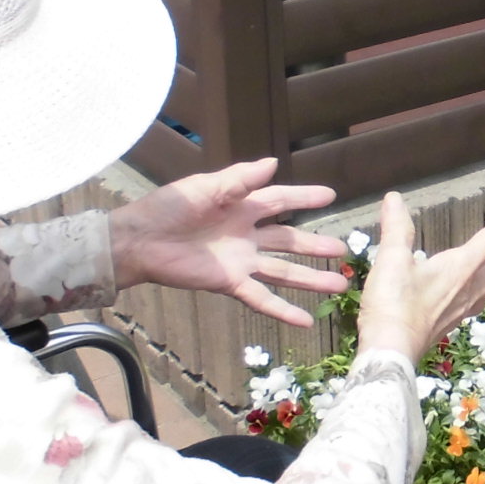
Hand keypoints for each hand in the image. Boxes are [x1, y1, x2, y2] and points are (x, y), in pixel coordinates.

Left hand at [108, 158, 347, 328]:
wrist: (140, 240)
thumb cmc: (168, 208)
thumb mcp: (205, 187)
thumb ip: (240, 179)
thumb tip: (274, 162)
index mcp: (241, 206)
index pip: (280, 199)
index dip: (304, 197)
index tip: (331, 196)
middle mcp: (246, 234)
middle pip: (289, 240)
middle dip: (315, 245)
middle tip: (344, 250)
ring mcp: (240, 261)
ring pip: (283, 271)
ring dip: (310, 279)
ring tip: (339, 285)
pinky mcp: (229, 283)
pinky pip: (261, 298)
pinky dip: (282, 311)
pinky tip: (305, 321)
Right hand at [357, 192, 484, 365]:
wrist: (390, 351)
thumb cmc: (394, 304)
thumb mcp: (392, 259)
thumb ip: (396, 228)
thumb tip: (394, 200)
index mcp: (461, 268)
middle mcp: (468, 289)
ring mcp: (460, 310)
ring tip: (482, 261)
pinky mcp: (448, 324)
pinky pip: (473, 303)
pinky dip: (473, 289)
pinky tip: (456, 289)